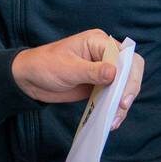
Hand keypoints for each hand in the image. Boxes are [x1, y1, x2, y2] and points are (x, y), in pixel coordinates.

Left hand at [11, 29, 144, 129]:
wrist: (29, 79)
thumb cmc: (44, 65)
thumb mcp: (67, 68)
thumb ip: (91, 71)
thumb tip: (114, 73)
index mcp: (99, 42)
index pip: (125, 56)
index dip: (128, 75)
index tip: (121, 95)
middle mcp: (105, 54)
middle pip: (131, 70)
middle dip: (129, 89)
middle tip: (121, 106)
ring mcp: (104, 71)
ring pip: (126, 85)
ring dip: (123, 103)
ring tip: (114, 120)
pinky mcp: (100, 85)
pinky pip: (115, 96)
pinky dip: (115, 108)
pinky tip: (111, 120)